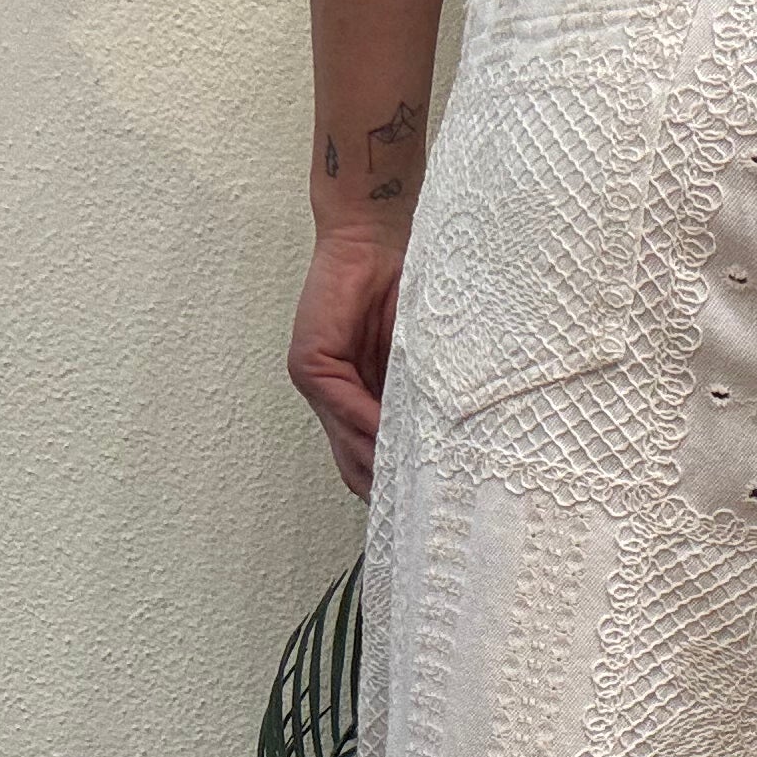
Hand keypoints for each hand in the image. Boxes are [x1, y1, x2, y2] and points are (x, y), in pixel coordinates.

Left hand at [289, 219, 405, 497]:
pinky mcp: (311, 364)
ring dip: (382, 467)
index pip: (370, 460)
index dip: (396, 488)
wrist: (375, 237)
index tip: (429, 510)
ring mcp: (318, 383)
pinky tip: (399, 443)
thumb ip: (418, 400)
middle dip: (388, 492)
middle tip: (425, 519)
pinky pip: (345, 409)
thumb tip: (445, 452)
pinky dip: (372, 429)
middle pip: (355, 465)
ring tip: (419, 491)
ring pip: (348, 444)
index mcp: (359, 399)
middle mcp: (334, 399)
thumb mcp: (420, 358)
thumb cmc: (406, 290)